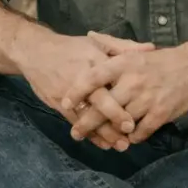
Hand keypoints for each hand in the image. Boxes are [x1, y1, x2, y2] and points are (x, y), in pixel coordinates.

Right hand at [13, 27, 154, 148]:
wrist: (35, 52)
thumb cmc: (71, 48)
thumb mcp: (97, 42)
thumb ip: (124, 47)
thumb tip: (151, 48)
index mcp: (94, 62)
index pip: (108, 84)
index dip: (119, 103)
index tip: (133, 119)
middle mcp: (81, 79)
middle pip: (98, 103)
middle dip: (113, 121)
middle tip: (128, 135)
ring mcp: (69, 94)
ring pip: (87, 117)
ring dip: (102, 133)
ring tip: (119, 145)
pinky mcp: (59, 104)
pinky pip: (75, 121)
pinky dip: (89, 134)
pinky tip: (102, 143)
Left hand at [63, 39, 187, 145]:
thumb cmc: (160, 61)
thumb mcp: (134, 50)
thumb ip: (110, 45)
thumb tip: (89, 35)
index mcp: (124, 63)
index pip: (93, 77)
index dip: (77, 92)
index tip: (65, 103)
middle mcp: (133, 81)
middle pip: (102, 106)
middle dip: (86, 122)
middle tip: (75, 132)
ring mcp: (147, 99)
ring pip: (119, 122)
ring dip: (108, 133)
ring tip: (98, 140)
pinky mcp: (161, 114)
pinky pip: (139, 132)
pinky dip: (131, 138)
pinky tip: (126, 139)